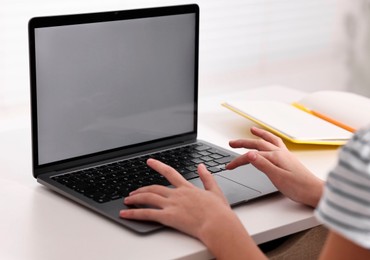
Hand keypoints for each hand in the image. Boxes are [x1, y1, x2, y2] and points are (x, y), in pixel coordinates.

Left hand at [120, 159, 264, 258]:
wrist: (218, 224)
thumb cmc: (219, 212)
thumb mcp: (215, 191)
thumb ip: (207, 177)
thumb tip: (202, 166)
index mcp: (187, 188)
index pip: (170, 173)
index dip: (158, 166)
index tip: (150, 161)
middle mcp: (176, 194)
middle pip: (154, 188)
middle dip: (141, 189)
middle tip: (133, 191)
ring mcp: (171, 205)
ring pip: (147, 198)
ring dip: (135, 198)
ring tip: (127, 201)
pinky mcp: (167, 217)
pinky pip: (147, 214)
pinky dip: (134, 213)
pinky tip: (125, 214)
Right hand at [226, 127, 323, 207]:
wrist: (315, 192)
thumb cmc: (299, 187)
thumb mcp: (277, 178)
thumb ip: (263, 165)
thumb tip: (249, 154)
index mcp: (276, 157)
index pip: (251, 156)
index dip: (238, 160)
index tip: (229, 166)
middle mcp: (280, 153)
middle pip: (258, 144)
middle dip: (243, 143)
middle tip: (231, 143)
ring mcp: (285, 155)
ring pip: (269, 140)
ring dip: (259, 134)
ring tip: (252, 130)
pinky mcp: (289, 159)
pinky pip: (277, 144)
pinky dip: (271, 139)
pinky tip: (270, 140)